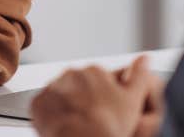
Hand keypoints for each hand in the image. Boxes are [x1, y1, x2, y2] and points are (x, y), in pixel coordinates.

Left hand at [30, 55, 163, 136]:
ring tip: (77, 125)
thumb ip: (140, 75)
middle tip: (90, 120)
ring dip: (66, 108)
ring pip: (60, 97)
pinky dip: (50, 116)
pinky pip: (43, 108)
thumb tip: (145, 58)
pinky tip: (62, 126)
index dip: (101, 99)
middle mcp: (71, 74)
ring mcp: (53, 87)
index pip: (96, 82)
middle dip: (82, 101)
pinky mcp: (38, 103)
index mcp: (94, 71)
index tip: (103, 112)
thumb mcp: (132, 99)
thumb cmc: (110, 124)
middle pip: (76, 88)